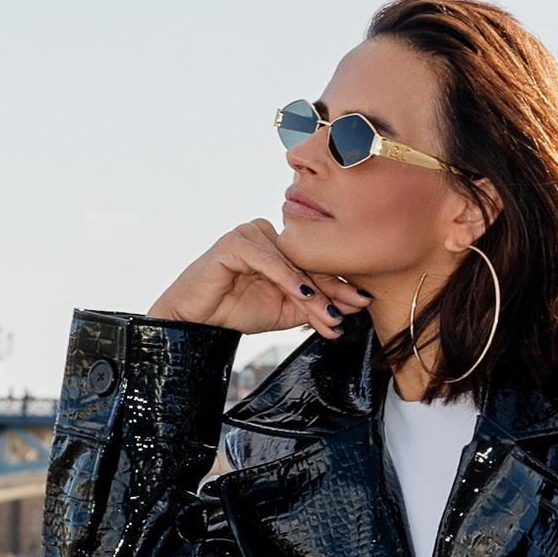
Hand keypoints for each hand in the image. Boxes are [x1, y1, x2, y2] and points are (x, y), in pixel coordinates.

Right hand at [150, 221, 369, 340]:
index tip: (361, 303)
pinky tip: (304, 295)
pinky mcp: (234, 242)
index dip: (338, 284)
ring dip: (313, 291)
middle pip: (306, 262)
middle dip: (331, 289)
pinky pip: (268, 260)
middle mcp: (266, 234)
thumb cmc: (235, 311)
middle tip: (354, 308)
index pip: (314, 263)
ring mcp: (249, 234)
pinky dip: (287, 278)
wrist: (196, 322)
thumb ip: (312, 306)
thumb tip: (347, 310)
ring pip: (291, 263)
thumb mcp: (284, 311)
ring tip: (330, 313)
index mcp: (278, 245)